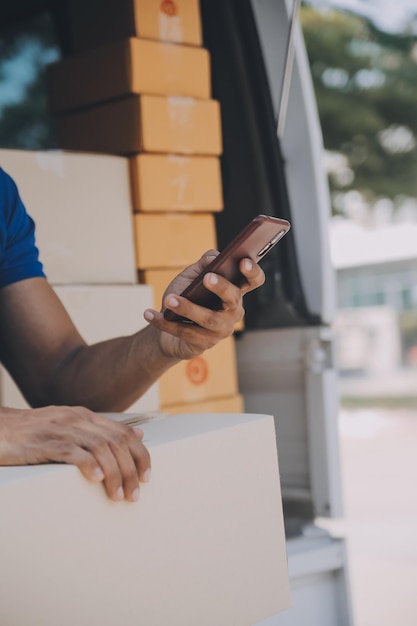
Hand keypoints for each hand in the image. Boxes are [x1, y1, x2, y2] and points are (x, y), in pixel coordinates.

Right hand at [0, 406, 150, 501]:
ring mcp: (62, 429)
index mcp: (85, 416)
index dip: (140, 455)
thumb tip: (137, 435)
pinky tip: (95, 479)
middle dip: (130, 470)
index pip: (123, 432)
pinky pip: (72, 451)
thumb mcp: (69, 427)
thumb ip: (101, 431)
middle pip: (117, 442)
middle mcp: (77, 419)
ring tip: (117, 496)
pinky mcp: (45, 442)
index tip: (146, 476)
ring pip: (100, 448)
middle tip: (134, 495)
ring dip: (114, 474)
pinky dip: (88, 464)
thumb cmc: (32, 433)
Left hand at [143, 250, 264, 359]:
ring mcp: (221, 330)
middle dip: (222, 287)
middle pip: (233, 299)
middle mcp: (233, 312)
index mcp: (234, 292)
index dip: (252, 271)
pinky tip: (149, 313)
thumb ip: (203, 264)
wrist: (169, 326)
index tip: (243, 261)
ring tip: (169, 299)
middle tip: (207, 277)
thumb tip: (214, 257)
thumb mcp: (191, 277)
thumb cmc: (186, 296)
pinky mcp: (204, 343)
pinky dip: (164, 322)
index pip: (252, 280)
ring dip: (187, 308)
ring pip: (207, 319)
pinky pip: (184, 332)